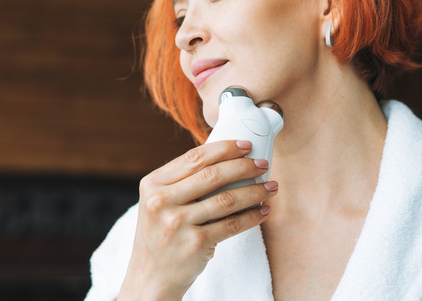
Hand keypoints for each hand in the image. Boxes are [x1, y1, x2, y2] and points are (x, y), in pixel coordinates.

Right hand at [118, 140, 278, 300]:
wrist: (151, 276)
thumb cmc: (160, 234)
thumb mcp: (158, 203)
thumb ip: (181, 181)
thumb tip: (225, 159)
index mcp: (152, 184)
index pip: (194, 158)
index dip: (224, 148)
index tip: (245, 145)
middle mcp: (162, 202)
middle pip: (213, 175)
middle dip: (244, 167)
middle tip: (263, 165)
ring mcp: (178, 223)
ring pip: (227, 199)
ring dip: (255, 191)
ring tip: (271, 187)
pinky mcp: (195, 244)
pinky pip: (232, 225)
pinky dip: (253, 216)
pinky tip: (264, 211)